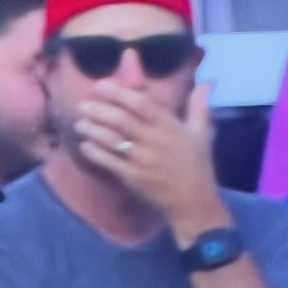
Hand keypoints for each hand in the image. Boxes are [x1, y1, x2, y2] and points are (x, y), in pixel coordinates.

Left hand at [74, 82, 229, 244]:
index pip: (141, 103)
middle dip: (98, 109)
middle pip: (120, 119)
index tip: (101, 86)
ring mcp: (142, 160)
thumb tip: (207, 84)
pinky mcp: (133, 178)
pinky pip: (109, 162)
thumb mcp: (202, 135)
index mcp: (169, 127)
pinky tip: (85, 145)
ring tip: (80, 123)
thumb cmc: (198, 167)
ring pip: (111, 140)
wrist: (194, 204)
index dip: (118, 92)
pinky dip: (94, 153)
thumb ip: (199, 107)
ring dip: (92, 129)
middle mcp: (154, 141)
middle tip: (83, 104)